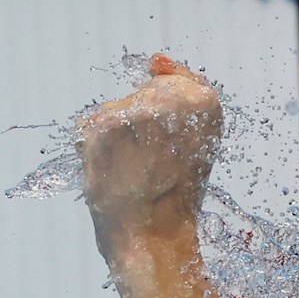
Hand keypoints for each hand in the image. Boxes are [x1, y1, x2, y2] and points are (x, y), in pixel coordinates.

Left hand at [80, 54, 222, 249]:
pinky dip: (94, 148)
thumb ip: (183, 95)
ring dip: (119, 138)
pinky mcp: (103, 124)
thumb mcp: (200, 143)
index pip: (178, 81)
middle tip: (157, 165)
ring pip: (117, 110)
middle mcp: (173, 98)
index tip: (175, 146)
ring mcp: (135, 110)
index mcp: (207, 102)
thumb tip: (156, 60)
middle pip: (144, 95)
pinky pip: (91, 125)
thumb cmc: (176, 197)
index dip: (172, 117)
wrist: (154, 238)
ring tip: (136, 171)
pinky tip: (115, 172)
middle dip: (144, 127)